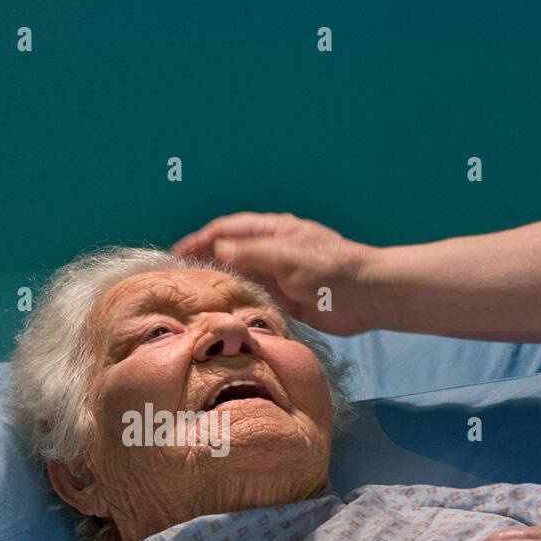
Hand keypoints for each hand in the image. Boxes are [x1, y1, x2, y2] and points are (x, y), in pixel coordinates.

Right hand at [171, 212, 375, 334]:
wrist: (364, 296)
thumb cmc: (329, 268)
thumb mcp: (287, 255)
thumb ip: (252, 252)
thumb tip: (217, 248)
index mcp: (272, 230)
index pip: (227, 229)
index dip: (200, 239)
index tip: (176, 253)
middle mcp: (270, 249)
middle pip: (229, 251)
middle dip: (203, 260)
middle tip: (177, 277)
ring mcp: (276, 274)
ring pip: (238, 275)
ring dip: (217, 282)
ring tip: (191, 296)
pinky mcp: (283, 298)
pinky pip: (251, 296)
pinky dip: (234, 301)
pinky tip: (219, 311)